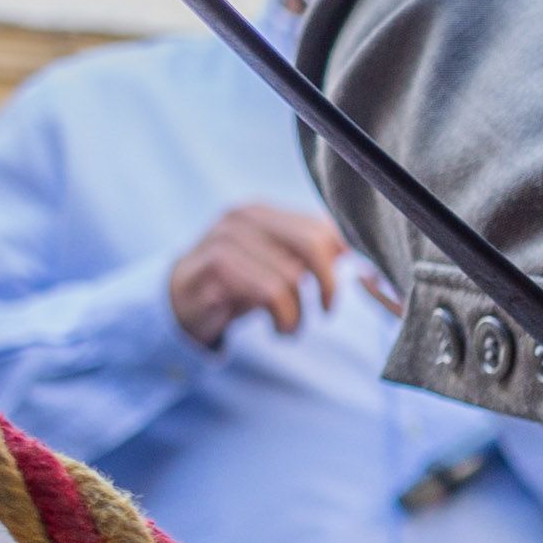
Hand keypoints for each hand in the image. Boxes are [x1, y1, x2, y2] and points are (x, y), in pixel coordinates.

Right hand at [168, 203, 345, 346]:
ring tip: (290, 327)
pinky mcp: (214, 266)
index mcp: (266, 212)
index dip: (345, 259)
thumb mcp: (277, 267)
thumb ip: (312, 257)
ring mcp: (226, 238)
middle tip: (326, 310)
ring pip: (292, 276)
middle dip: (329, 284)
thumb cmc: (237, 286)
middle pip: (313, 244)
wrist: (178, 302)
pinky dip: (284, 319)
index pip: (323, 226)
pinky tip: (278, 329)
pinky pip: (269, 292)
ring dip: (299, 314)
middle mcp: (245, 217)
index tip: (344, 287)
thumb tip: (364, 260)